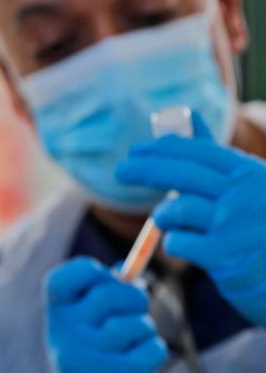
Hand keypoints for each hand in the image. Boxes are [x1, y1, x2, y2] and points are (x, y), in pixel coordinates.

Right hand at [45, 257, 166, 372]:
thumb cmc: (94, 361)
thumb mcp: (83, 328)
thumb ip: (99, 295)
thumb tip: (127, 266)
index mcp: (55, 318)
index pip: (61, 280)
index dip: (86, 269)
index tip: (101, 275)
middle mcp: (67, 336)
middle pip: (109, 294)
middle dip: (133, 296)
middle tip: (134, 305)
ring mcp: (93, 358)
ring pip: (136, 322)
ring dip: (145, 327)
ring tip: (135, 340)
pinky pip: (153, 346)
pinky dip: (155, 350)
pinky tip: (142, 360)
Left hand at [116, 111, 265, 325]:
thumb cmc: (263, 223)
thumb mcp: (249, 184)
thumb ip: (216, 155)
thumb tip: (190, 115)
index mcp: (249, 173)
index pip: (198, 152)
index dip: (163, 148)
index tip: (137, 150)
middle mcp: (243, 195)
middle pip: (182, 175)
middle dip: (144, 170)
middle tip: (120, 171)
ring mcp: (234, 226)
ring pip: (176, 209)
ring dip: (164, 214)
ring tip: (167, 220)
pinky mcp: (224, 257)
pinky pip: (178, 242)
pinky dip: (174, 242)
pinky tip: (186, 246)